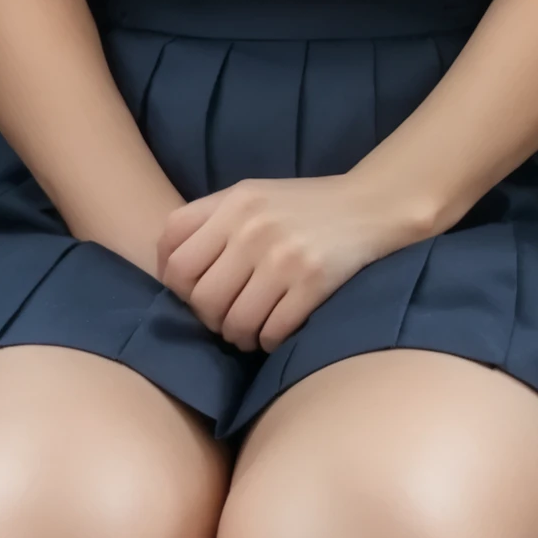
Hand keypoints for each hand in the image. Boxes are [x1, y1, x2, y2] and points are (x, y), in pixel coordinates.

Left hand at [157, 172, 427, 351]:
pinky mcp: (313, 282)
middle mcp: (254, 227)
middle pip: (199, 299)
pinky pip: (270, 333)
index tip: (195, 292)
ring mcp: (284, 256)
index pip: (173, 259)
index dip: (175, 287)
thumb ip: (208, 222)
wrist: (372, 206)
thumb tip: (166, 273)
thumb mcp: (253, 196)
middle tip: (227, 315)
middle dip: (209, 317)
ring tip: (251, 328)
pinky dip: (268, 341)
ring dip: (238, 336)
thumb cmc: (303, 207)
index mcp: (235, 202)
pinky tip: (277, 329)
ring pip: (232, 323)